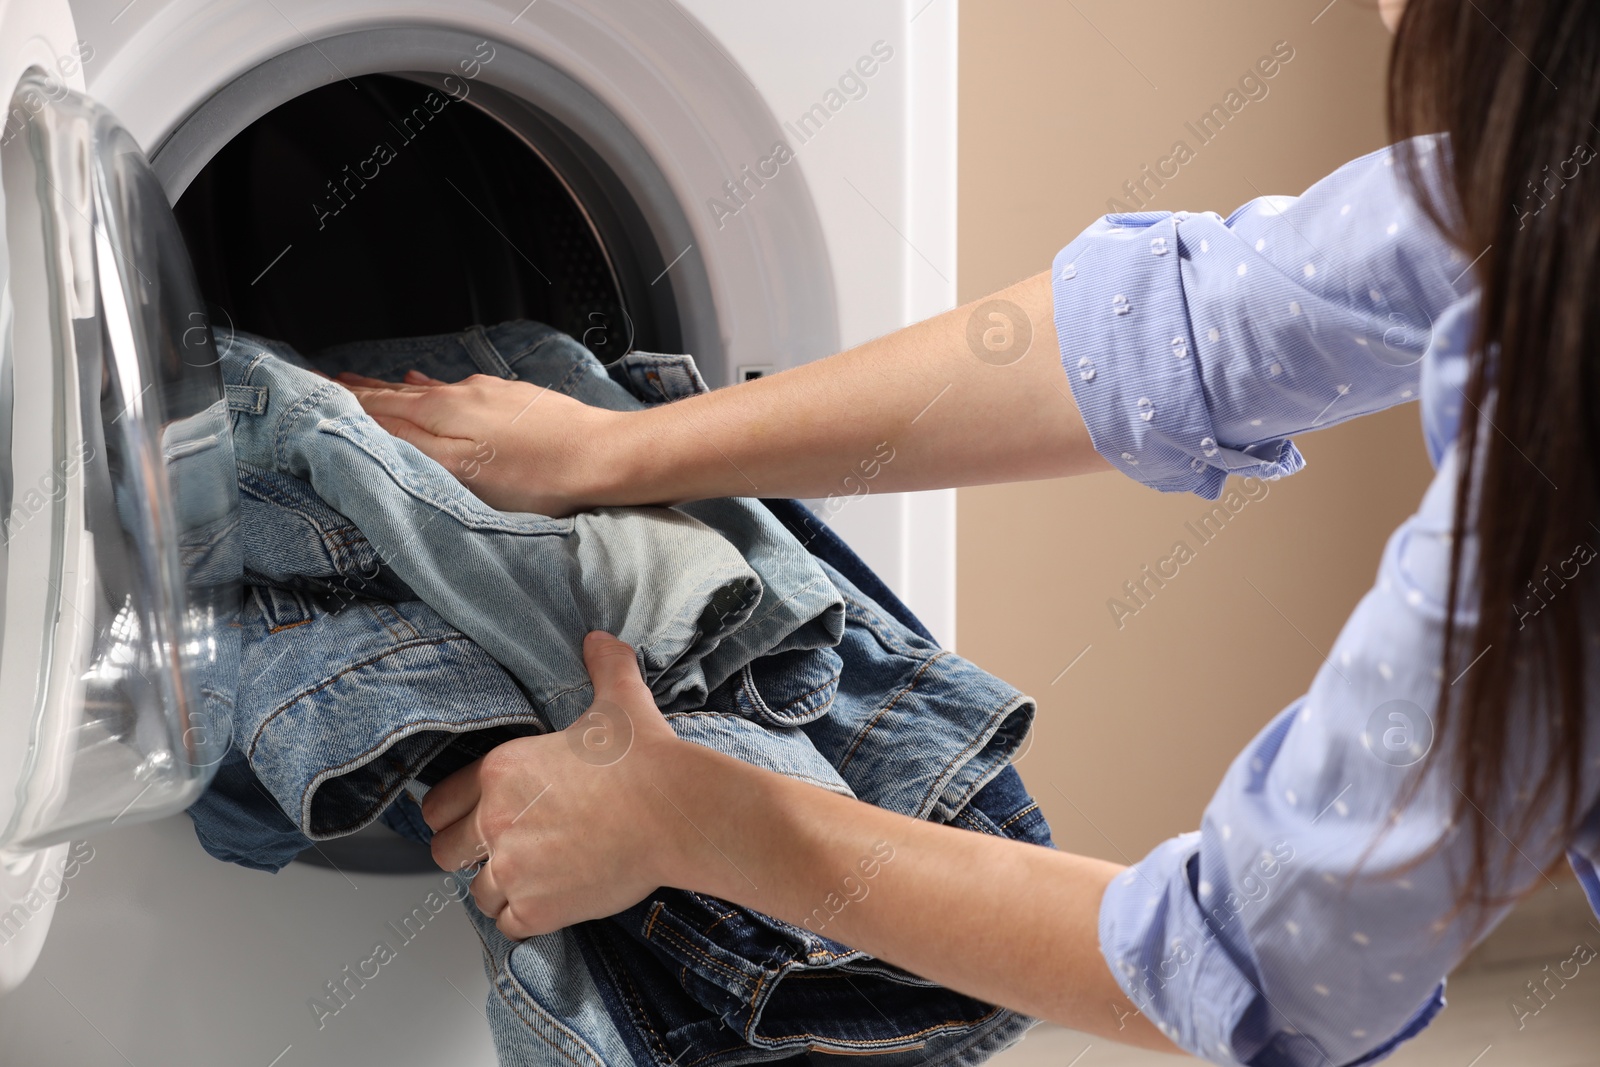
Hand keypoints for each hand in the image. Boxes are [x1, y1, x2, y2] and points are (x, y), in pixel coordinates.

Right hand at [340, 371, 626, 516]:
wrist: (602, 457)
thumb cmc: (538, 476)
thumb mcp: (465, 473)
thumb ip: (416, 448)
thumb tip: (373, 428)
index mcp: (444, 415)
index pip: (382, 406)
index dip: (348, 401)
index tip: (316, 392)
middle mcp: (461, 395)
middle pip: (400, 393)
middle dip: (362, 389)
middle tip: (328, 381)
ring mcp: (488, 394)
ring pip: (426, 389)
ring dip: (392, 387)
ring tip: (364, 381)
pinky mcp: (513, 399)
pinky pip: (456, 388)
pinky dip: (430, 386)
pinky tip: (424, 380)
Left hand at [421, 632, 685, 937]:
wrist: (676, 812)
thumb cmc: (645, 759)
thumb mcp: (619, 699)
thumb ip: (602, 665)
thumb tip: (598, 639)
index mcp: (500, 770)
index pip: (437, 805)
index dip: (454, 813)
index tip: (474, 819)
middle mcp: (495, 821)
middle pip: (444, 853)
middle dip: (468, 855)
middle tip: (503, 852)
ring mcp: (515, 868)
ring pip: (477, 893)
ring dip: (501, 888)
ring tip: (535, 877)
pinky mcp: (539, 907)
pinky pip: (508, 924)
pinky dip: (526, 917)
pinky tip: (552, 899)